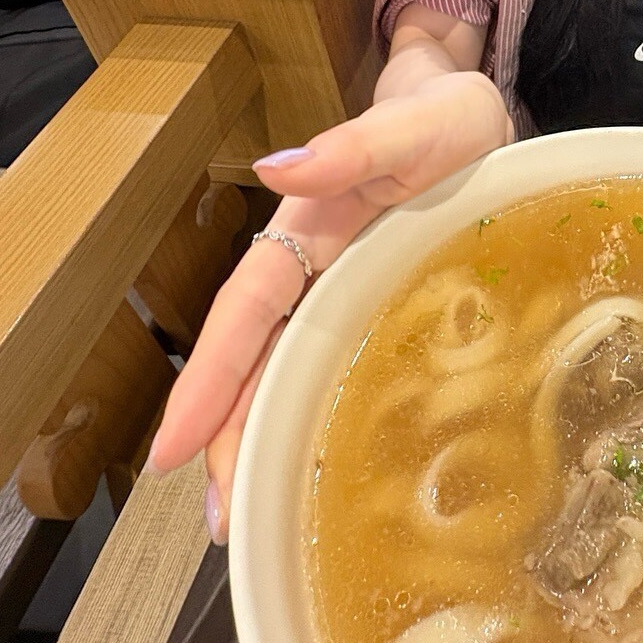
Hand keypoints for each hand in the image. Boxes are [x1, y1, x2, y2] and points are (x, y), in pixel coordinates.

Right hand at [144, 70, 512, 541]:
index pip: (247, 312)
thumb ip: (354, 145)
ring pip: (284, 377)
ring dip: (259, 446)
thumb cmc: (441, 118)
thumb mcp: (413, 124)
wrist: (472, 116)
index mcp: (309, 232)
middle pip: (255, 363)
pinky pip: (331, 372)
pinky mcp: (373, 310)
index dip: (212, 380)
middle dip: (228, 441)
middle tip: (223, 525)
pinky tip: (309, 477)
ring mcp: (340, 295)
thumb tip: (277, 169)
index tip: (169, 450)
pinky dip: (311, 423)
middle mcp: (312, 272)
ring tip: (245, 524)